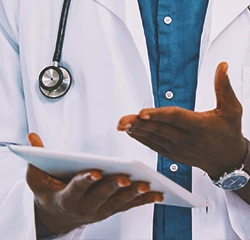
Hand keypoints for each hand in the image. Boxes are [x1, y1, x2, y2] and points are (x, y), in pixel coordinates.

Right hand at [26, 133, 162, 236]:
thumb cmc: (49, 192)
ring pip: (118, 203)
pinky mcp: (111, 210)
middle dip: (113, 187)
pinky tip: (156, 194)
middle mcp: (85, 206)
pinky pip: (128, 206)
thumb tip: (32, 136)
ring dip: (133, 194)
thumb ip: (36, 157)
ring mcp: (100, 210)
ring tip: (147, 185)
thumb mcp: (36, 177)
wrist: (57, 215)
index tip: (96, 171)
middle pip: (101, 196)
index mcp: (66, 196)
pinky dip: (143, 201)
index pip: (76, 187)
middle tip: (126, 178)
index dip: (85, 180)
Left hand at [118, 62, 247, 179]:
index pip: (176, 118)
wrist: (226, 160)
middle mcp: (186, 139)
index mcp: (199, 126)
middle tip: (122, 120)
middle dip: (139, 123)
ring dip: (136, 131)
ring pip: (154, 138)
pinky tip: (131, 132)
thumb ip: (224, 87)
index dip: (158, 115)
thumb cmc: (229, 133)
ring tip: (122, 124)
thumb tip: (222, 66)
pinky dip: (142, 139)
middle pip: (159, 129)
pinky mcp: (172, 155)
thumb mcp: (232, 110)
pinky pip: (154, 146)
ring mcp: (178, 149)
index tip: (142, 113)